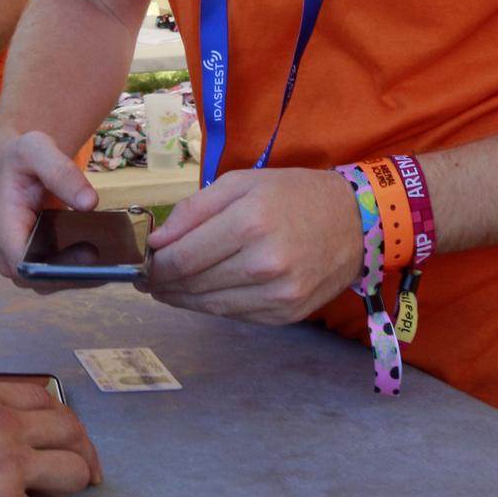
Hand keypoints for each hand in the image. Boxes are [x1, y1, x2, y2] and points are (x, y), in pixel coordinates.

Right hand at [0, 131, 100, 288]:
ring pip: (53, 282)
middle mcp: (9, 249)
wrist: (12, 162)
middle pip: (40, 280)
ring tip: (117, 261)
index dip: (56, 267)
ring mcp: (25, 257)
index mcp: (4, 225)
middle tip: (113, 263)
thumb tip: (90, 203)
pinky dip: (83, 269)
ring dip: (82, 276)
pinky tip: (110, 257)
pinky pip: (60, 273)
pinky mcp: (40, 257)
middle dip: (76, 276)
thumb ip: (62, 173)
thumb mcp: (37, 150)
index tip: (91, 255)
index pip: (23, 263)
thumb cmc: (20, 156)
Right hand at [0, 379, 100, 496]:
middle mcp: (1, 420)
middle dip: (82, 455)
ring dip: (63, 489)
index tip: (68, 441)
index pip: (46, 397)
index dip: (64, 423)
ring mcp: (7, 460)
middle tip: (84, 477)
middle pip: (71, 431)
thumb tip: (0, 437)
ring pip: (73, 471)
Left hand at [144, 168, 360, 324]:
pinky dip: (213, 305)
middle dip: (163, 283)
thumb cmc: (293, 194)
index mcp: (249, 223)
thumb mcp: (240, 182)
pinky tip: (205, 292)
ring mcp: (278, 294)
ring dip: (183, 298)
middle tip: (150, 278)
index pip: (181, 259)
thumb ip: (194, 210)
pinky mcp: (286, 314)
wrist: (355, 221)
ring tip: (169, 287)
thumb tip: (157, 243)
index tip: (142, 264)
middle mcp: (264, 264)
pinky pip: (235, 315)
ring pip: (210, 306)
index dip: (153, 266)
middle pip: (192, 286)